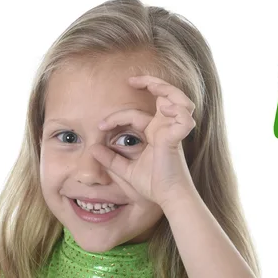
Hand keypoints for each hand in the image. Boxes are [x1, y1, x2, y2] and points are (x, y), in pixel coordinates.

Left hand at [90, 75, 196, 207]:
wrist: (167, 197)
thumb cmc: (153, 185)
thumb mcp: (126, 170)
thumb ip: (111, 160)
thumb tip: (93, 150)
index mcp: (156, 132)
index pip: (135, 114)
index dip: (116, 117)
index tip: (100, 126)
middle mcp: (166, 128)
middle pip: (166, 95)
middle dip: (151, 82)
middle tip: (132, 80)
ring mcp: (173, 131)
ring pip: (179, 99)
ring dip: (167, 89)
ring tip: (151, 86)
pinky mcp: (177, 138)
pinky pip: (184, 117)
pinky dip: (178, 110)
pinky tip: (165, 109)